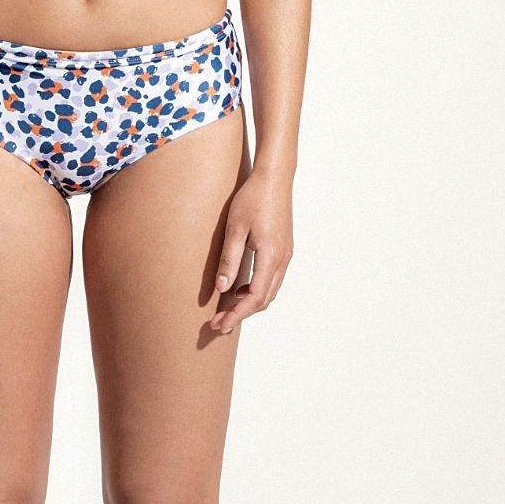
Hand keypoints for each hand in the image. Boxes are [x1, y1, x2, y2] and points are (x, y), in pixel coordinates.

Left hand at [211, 170, 292, 332]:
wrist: (275, 178)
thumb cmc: (253, 198)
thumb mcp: (235, 228)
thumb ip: (229, 259)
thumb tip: (222, 288)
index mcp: (271, 256)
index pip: (255, 297)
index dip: (237, 314)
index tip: (221, 324)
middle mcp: (283, 259)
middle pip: (264, 299)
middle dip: (242, 313)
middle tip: (219, 322)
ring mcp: (286, 255)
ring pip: (270, 291)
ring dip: (250, 303)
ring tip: (227, 309)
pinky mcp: (284, 249)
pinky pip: (272, 279)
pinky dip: (257, 290)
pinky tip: (240, 287)